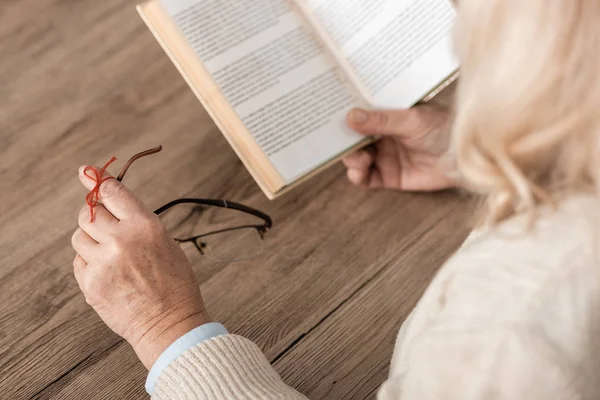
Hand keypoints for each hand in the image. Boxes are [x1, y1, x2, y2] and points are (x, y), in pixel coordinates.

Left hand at [71, 167, 209, 368]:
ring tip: (110, 255)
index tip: (86, 171)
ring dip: (90, 240)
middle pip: (89, 212)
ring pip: (79, 237)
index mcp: (146, 226)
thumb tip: (108, 206)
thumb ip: (137, 223)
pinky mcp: (90, 283)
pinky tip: (107, 272)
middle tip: (102, 223)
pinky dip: (88, 262)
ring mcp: (103, 262)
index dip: (97, 179)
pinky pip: (79, 261)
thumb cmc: (174, 284)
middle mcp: (122, 239)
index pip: (112, 192)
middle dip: (93, 215)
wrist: (170, 323)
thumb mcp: (165, 243)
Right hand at [344, 104, 455, 190]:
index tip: (329, 116)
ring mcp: (383, 156)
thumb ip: (381, 120)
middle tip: (337, 142)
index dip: (343, 116)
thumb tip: (350, 116)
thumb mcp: (410, 120)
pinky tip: (358, 172)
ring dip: (351, 159)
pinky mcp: (388, 176)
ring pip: (355, 159)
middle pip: (352, 139)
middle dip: (343, 141)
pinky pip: (365, 178)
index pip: (358, 115)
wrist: (464, 158)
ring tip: (357, 159)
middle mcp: (381, 136)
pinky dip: (357, 176)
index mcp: (385, 116)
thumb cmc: (442, 129)